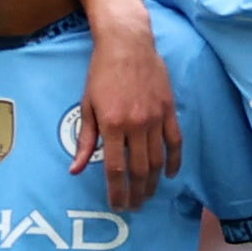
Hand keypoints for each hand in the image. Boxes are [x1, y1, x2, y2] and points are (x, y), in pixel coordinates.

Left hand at [80, 12, 176, 209]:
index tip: (117, 205)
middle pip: (139, 170)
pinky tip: (169, 174)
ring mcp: (155, 118)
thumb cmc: (102, 73)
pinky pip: (175, 141)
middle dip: (136, 193)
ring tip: (148, 196)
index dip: (117, 191)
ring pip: (157, 159)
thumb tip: (76, 169)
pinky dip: (174, 160)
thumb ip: (84, 140)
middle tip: (134, 207)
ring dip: (153, 182)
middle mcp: (136, 125)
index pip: (116, 169)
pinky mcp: (169, 110)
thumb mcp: (87, 105)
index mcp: (112, 125)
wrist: (127, 43)